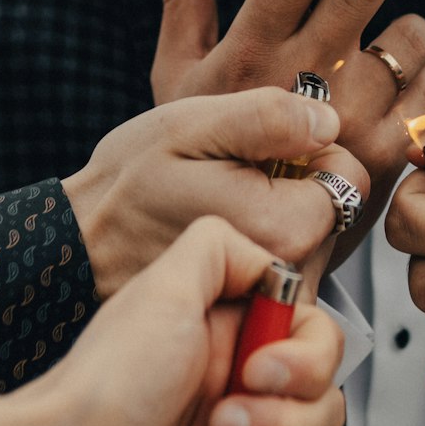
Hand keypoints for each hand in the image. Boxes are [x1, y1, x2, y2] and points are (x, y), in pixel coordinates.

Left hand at [0, 216, 345, 425]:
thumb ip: (219, 247)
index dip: (306, 362)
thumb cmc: (100, 390)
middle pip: (324, 409)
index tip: (258, 372)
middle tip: (218, 423)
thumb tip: (273, 260)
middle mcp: (241, 389)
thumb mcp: (161, 289)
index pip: (323, 341)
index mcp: (235, 335)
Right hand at [62, 88, 367, 298]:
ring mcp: (272, 298)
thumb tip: (328, 120)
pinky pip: (291, 257)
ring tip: (227, 194)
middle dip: (303, 177)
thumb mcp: (191, 126)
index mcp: (279, 227)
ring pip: (316, 231)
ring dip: (285, 203)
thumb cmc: (126, 184)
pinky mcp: (256, 306)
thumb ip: (267, 119)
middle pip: (339, 206)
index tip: (269, 144)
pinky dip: (269, 232)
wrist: (75, 248)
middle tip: (241, 168)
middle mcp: (285, 273)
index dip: (315, 147)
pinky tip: (225, 220)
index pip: (348, 175)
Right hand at [149, 0, 424, 254]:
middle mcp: (302, 83)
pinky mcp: (388, 159)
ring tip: (382, 44)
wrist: (227, 256)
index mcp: (250, 54)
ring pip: (412, 35)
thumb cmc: (196, 155)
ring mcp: (350, 124)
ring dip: (410, 24)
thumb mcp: (176, 79)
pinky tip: (396, 87)